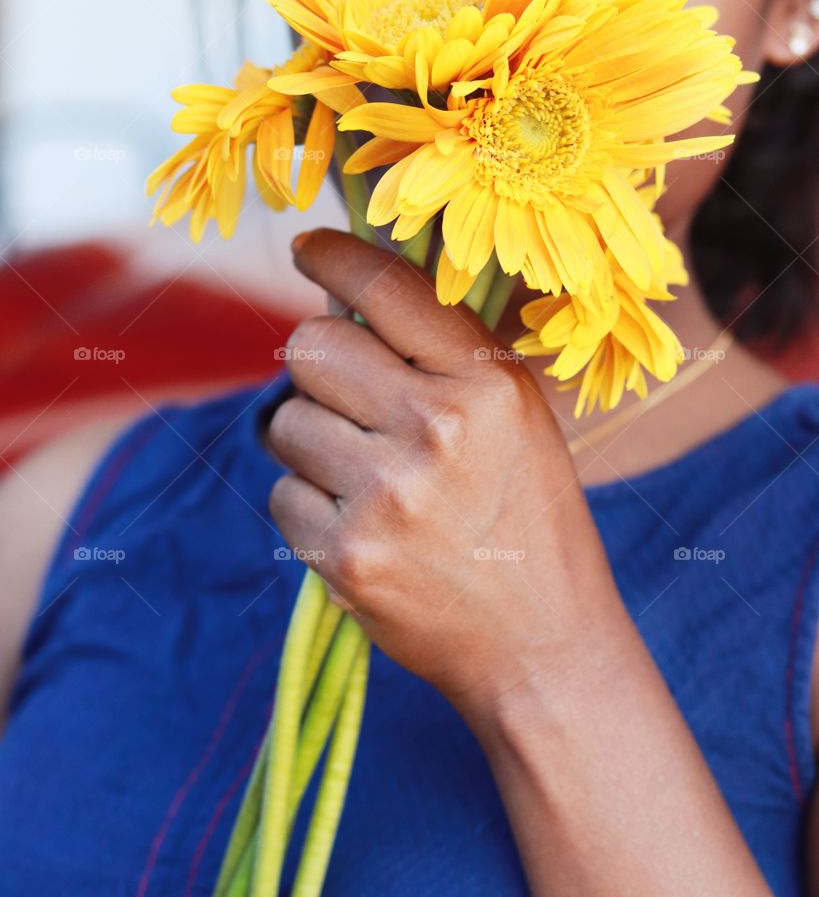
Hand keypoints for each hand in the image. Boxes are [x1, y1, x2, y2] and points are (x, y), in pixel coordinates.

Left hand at [267, 228, 624, 722]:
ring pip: (286, 422)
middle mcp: (436, 431)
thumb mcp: (517, 420)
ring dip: (313, 441)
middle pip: (313, 347)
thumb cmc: (530, 520)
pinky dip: (309, 506)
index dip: (335, 257)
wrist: (542, 647)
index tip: (308, 250)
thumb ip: (443, 357)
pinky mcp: (345, 556)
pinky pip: (282, 493)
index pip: (389, 289)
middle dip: (320, 365)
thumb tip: (343, 299)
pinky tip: (363, 528)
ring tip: (370, 479)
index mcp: (488, 387)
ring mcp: (385, 496)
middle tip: (350, 399)